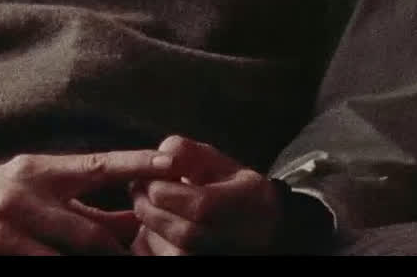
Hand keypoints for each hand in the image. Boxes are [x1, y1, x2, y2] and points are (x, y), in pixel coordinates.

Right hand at [0, 150, 167, 254]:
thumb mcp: (39, 185)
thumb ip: (85, 200)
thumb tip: (137, 218)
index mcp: (40, 171)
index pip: (97, 166)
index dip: (135, 165)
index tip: (171, 163)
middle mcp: (23, 198)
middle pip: (87, 232)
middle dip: (118, 251)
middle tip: (148, 255)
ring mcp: (4, 233)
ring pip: (64, 259)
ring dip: (91, 264)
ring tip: (118, 263)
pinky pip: (37, 270)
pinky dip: (56, 269)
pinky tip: (69, 267)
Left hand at [128, 135, 283, 255]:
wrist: (270, 233)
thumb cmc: (244, 195)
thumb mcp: (225, 164)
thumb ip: (190, 153)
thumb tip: (160, 153)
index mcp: (214, 206)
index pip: (160, 193)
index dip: (151, 179)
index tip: (157, 174)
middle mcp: (204, 240)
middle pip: (152, 216)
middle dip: (146, 199)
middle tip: (152, 188)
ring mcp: (195, 259)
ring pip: (148, 237)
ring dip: (149, 220)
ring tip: (167, 209)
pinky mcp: (187, 266)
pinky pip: (150, 253)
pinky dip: (151, 240)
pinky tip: (168, 230)